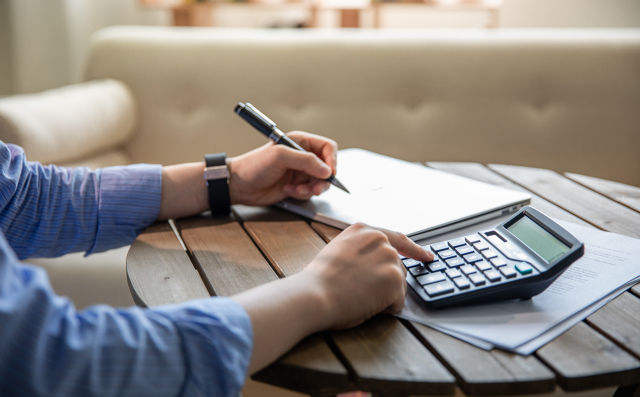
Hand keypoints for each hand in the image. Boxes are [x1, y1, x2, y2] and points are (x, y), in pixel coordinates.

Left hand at [227, 131, 337, 205]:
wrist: (239, 185)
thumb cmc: (254, 165)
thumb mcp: (280, 157)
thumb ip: (306, 161)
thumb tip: (327, 170)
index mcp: (300, 142)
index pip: (327, 147)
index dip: (332, 160)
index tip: (329, 173)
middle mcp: (302, 156)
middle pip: (327, 167)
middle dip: (322, 180)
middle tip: (314, 188)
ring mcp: (300, 172)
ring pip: (320, 182)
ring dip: (311, 189)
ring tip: (297, 191)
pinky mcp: (297, 186)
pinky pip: (310, 191)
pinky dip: (302, 194)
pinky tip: (288, 191)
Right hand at [298, 223, 433, 328]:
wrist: (314, 294)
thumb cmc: (319, 280)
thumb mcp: (339, 251)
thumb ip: (361, 250)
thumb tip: (375, 264)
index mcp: (364, 231)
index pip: (397, 239)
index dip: (414, 250)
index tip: (426, 256)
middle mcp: (380, 240)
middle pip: (397, 267)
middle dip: (386, 282)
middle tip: (360, 291)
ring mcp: (390, 258)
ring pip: (398, 285)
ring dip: (384, 295)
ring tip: (358, 295)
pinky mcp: (395, 279)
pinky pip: (397, 302)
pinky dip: (385, 308)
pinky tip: (366, 303)